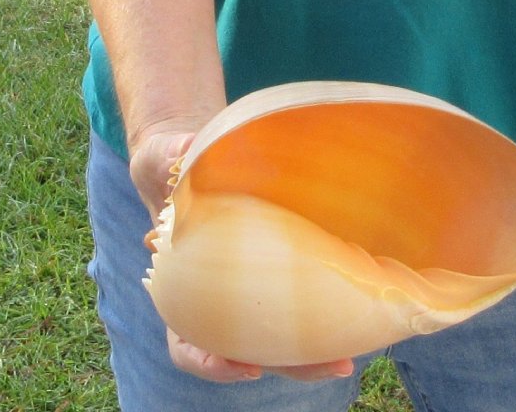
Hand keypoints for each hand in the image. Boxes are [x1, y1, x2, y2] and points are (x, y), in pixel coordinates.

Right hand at [130, 129, 355, 382]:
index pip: (186, 341)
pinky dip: (323, 302)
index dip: (211, 361)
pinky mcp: (276, 261)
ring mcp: (248, 282)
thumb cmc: (166, 164)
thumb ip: (168, 156)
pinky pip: (297, 290)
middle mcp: (215, 295)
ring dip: (315, 348)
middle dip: (292, 364)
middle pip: (249, 348)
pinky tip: (356, 299)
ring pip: (279, 332)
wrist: (186, 157)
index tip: (245, 365)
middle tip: (334, 364)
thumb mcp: (159, 157)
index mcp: (178, 285)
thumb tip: (188, 150)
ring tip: (352, 353)